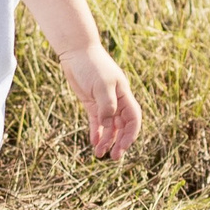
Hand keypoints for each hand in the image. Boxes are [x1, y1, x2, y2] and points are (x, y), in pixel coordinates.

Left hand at [57, 44, 141, 158]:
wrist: (76, 52)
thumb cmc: (92, 65)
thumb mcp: (101, 85)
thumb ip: (107, 105)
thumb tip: (108, 123)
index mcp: (124, 95)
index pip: (133, 119)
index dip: (131, 134)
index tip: (123, 147)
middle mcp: (117, 101)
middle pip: (122, 126)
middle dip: (120, 142)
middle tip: (113, 157)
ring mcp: (104, 102)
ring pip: (109, 126)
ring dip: (106, 140)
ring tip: (99, 153)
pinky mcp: (91, 103)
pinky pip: (97, 122)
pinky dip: (96, 132)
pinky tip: (94, 143)